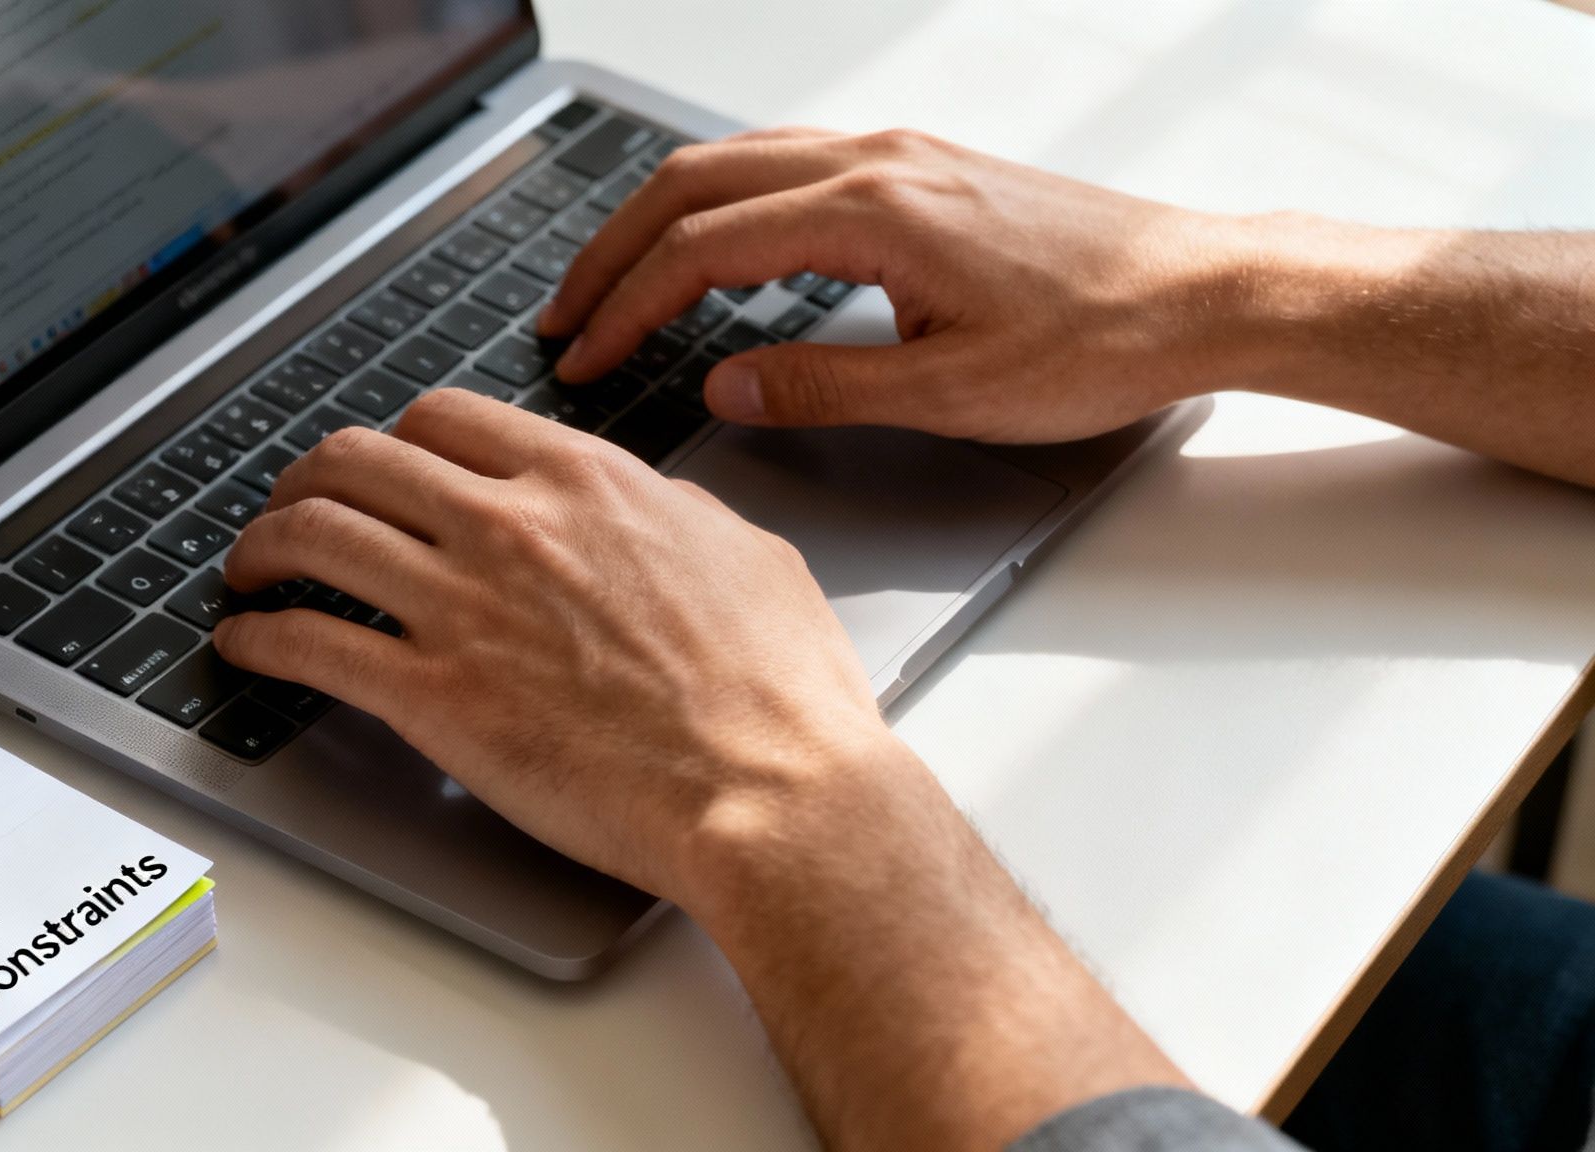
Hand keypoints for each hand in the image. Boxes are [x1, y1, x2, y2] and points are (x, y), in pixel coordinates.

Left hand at [212, 390, 1189, 1148]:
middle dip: (308, 478)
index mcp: (585, 481)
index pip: (446, 417)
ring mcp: (464, 607)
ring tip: (247, 570)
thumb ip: (675, 513)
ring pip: (314, 536)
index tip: (386, 463)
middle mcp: (510, 525)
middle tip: (293, 506)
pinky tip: (246, 642)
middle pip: (356, 460)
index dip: (397, 436)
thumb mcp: (745, 555)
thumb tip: (653, 503)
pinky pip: (309, 643)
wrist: (770, 791)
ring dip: (261, 548)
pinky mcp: (434, 697)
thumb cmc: (778, 693)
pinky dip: (259, 636)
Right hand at [541, 127, 1243, 441]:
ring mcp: (901, 156)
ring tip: (618, 282)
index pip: (702, 249)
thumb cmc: (1101, 340)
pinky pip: (788, 165)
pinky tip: (719, 252)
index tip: (583, 354)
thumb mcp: (952, 393)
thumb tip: (725, 385)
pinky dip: (725, 205)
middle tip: (565, 317)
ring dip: (664, 221)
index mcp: (873, 212)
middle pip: (696, 184)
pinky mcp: (924, 170)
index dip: (626, 306)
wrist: (1204, 291)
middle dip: (614, 251)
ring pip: (738, 161)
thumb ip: (822, 387)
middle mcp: (878, 163)